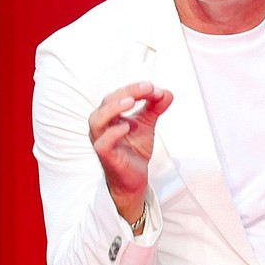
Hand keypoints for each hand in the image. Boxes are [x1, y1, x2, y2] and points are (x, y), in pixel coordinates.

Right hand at [89, 81, 173, 223]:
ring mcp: (101, 139)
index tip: (154, 88)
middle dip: (127, 93)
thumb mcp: (147, 124)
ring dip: (113, 109)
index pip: (118, 96)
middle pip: (107, 103)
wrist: (134, 177)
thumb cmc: (134, 148)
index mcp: (110, 115)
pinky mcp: (104, 155)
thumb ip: (155, 107)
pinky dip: (112, 133)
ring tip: (131, 102)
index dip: (135, 89)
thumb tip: (166, 92)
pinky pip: (102, 143)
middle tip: (147, 88)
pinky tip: (127, 126)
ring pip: (97, 120)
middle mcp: (102, 125)